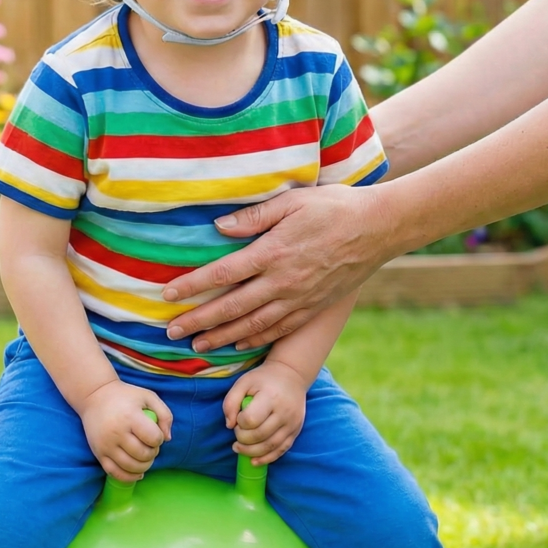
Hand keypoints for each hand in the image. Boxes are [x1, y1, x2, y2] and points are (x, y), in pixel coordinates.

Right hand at [77, 380, 172, 482]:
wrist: (94, 396)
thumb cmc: (125, 396)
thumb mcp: (148, 396)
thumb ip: (164, 414)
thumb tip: (167, 439)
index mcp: (130, 417)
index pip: (153, 438)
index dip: (159, 439)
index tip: (155, 433)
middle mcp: (116, 433)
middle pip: (143, 455)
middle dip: (152, 453)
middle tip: (150, 445)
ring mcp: (106, 445)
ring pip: (131, 467)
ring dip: (144, 466)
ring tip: (144, 456)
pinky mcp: (98, 454)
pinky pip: (115, 473)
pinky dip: (129, 477)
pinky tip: (137, 472)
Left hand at [163, 183, 398, 351]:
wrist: (380, 228)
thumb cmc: (334, 207)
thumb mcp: (292, 202)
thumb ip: (254, 215)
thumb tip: (219, 227)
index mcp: (273, 252)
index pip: (222, 273)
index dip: (192, 285)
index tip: (167, 295)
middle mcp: (283, 281)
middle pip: (231, 307)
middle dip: (198, 320)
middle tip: (171, 332)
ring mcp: (299, 298)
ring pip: (252, 325)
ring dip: (221, 337)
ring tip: (197, 346)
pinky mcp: (314, 307)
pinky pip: (279, 329)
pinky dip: (255, 338)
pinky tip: (238, 344)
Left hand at [223, 362, 308, 465]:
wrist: (292, 375)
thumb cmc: (264, 379)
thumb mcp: (243, 382)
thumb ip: (231, 401)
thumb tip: (229, 425)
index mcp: (270, 397)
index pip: (251, 420)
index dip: (240, 423)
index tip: (238, 418)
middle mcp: (284, 412)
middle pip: (260, 436)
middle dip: (243, 439)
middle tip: (237, 432)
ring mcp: (292, 423)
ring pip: (270, 447)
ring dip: (251, 452)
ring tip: (239, 448)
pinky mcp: (296, 431)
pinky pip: (282, 450)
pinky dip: (267, 459)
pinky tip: (254, 461)